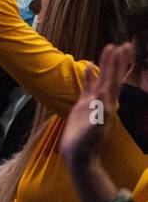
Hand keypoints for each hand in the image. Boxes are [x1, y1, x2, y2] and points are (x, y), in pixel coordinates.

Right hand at [60, 42, 132, 169]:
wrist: (80, 158)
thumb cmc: (85, 145)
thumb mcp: (93, 130)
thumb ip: (98, 114)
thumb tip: (102, 97)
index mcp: (106, 104)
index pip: (112, 79)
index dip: (116, 64)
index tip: (119, 48)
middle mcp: (102, 101)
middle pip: (111, 76)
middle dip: (116, 61)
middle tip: (122, 44)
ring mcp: (93, 103)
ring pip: (101, 79)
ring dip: (105, 65)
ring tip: (108, 49)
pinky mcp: (82, 107)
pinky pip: (87, 87)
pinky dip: (89, 77)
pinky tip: (88, 68)